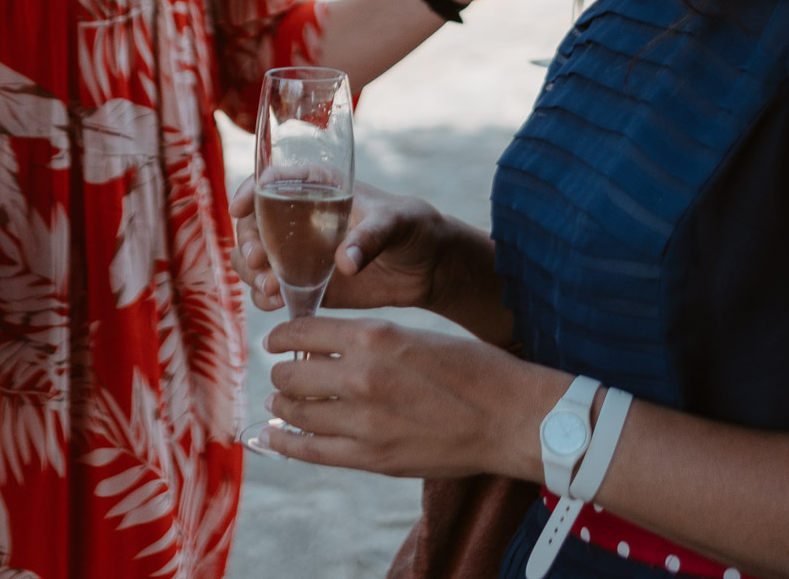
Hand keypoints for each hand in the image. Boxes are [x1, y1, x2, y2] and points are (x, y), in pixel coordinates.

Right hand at [231, 179, 453, 313]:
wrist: (428, 267)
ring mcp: (298, 254)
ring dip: (251, 274)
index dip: (248, 191)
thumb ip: (370, 237)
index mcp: (317, 187)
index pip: (270, 181)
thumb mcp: (396, 222)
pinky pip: (271, 292)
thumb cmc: (413, 227)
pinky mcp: (305, 284)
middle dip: (246, 243)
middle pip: (252, 226)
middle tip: (258, 261)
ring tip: (270, 288)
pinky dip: (265, 298)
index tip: (239, 209)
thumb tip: (344, 263)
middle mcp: (299, 218)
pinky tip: (277, 302)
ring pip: (254, 261)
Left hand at [259, 316, 555, 479]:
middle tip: (287, 374)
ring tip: (283, 402)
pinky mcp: (372, 457)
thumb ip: (367, 342)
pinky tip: (279, 435)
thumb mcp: (414, 336)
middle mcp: (362, 376)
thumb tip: (320, 350)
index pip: (302, 330)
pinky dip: (286, 441)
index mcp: (375, 336)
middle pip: (291, 372)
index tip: (278, 340)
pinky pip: (310, 451)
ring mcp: (365, 421)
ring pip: (295, 411)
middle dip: (283, 371)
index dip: (282, 335)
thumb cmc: (472, 370)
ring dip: (284, 405)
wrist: (510, 417)